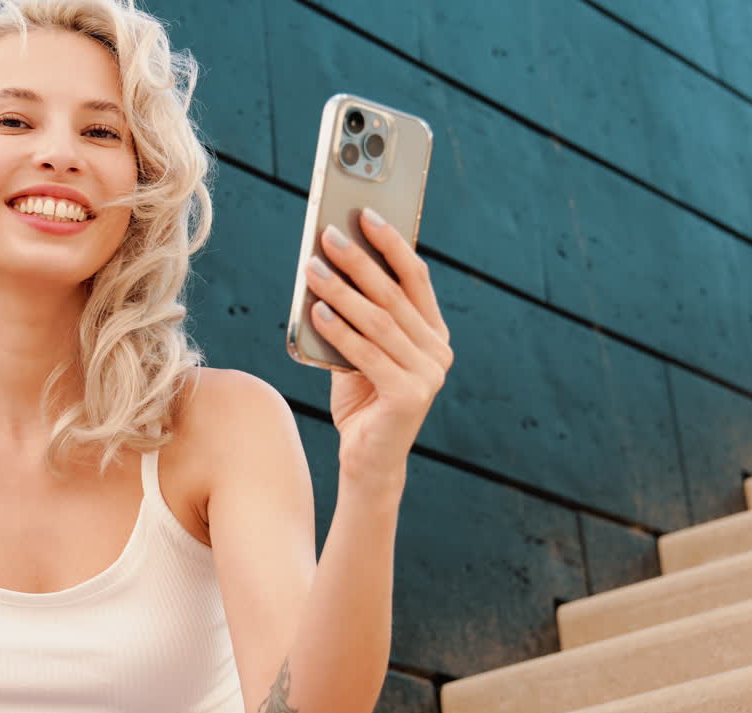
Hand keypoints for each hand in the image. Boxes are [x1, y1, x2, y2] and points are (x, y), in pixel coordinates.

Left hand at [304, 207, 453, 500]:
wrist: (368, 460)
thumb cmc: (362, 398)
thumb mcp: (361, 350)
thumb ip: (358, 316)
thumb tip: (329, 266)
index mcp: (433, 333)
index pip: (415, 277)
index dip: (392, 243)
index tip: (366, 214)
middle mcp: (439, 351)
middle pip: (393, 294)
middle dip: (358, 260)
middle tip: (327, 235)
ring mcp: (428, 375)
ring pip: (378, 321)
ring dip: (341, 291)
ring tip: (312, 269)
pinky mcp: (409, 396)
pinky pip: (367, 353)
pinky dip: (340, 330)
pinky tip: (317, 311)